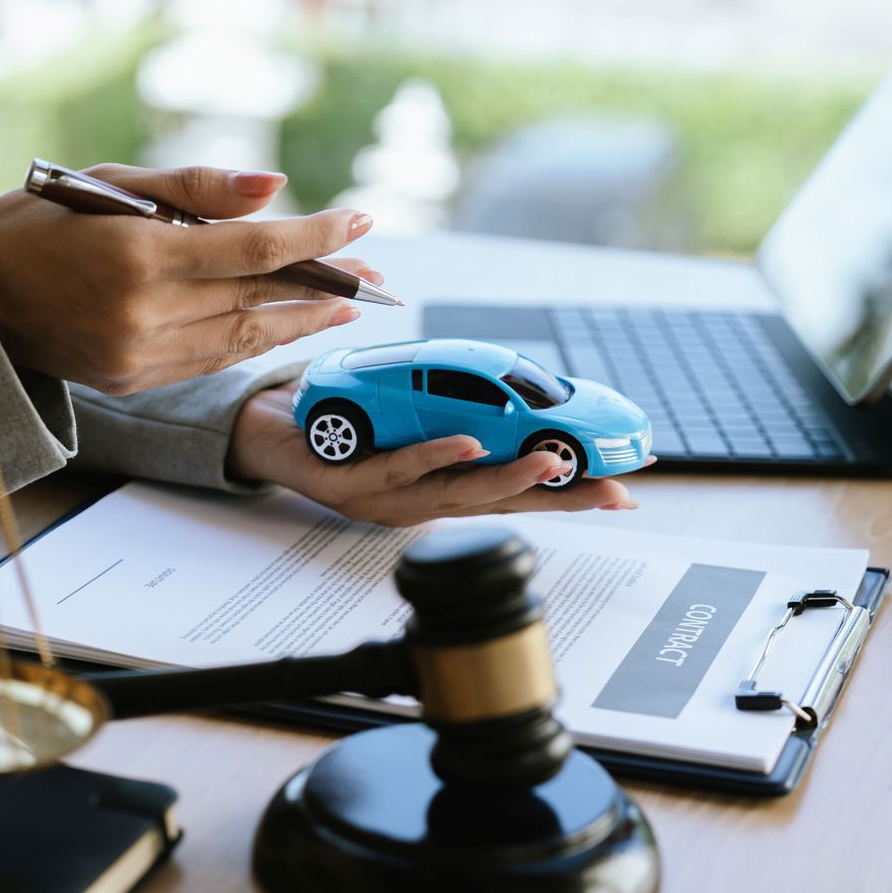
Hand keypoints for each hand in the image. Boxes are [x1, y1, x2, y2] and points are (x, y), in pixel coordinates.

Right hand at [0, 165, 375, 394]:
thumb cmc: (39, 224)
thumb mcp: (110, 183)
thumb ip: (195, 188)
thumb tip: (274, 188)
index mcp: (140, 255)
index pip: (255, 249)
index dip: (317, 236)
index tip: (362, 222)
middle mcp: (145, 313)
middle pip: (261, 298)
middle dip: (326, 282)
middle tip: (376, 272)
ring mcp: (140, 356)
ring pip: (245, 340)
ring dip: (303, 322)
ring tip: (347, 305)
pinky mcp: (133, 382)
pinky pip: (212, 361)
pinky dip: (254, 342)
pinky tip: (286, 326)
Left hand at [227, 386, 642, 526]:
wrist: (267, 433)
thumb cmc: (345, 425)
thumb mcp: (413, 417)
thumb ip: (461, 414)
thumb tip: (517, 389)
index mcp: (440, 488)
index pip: (517, 494)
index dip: (570, 494)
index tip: (624, 491)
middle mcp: (418, 501)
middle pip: (501, 502)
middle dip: (560, 496)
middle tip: (610, 489)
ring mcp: (384, 496)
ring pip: (456, 493)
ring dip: (508, 478)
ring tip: (552, 466)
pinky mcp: (347, 480)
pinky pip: (398, 468)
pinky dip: (436, 456)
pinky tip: (467, 446)